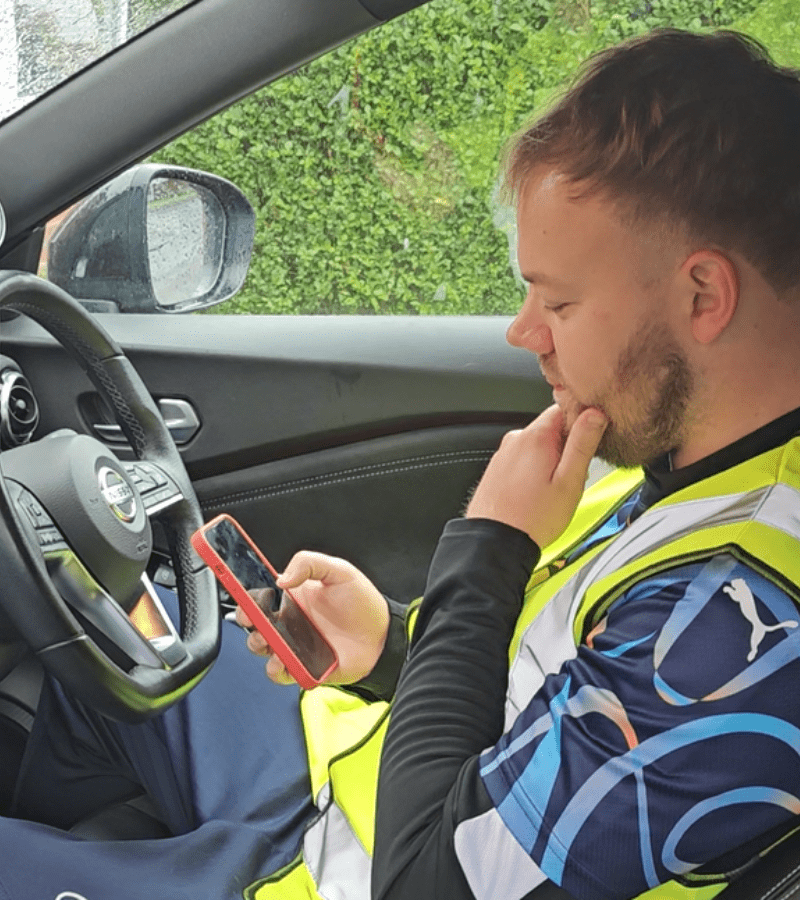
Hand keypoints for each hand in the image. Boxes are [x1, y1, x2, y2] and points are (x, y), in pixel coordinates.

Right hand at [235, 551, 389, 686]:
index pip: (261, 593)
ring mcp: (294, 645)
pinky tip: (285, 660)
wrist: (383, 636)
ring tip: (270, 639)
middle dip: (246, 620)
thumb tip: (281, 578)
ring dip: (259, 644)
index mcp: (293, 596)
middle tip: (252, 617)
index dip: (246, 592)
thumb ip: (310, 564)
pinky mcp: (302, 667)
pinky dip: (277, 668)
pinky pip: (280, 672)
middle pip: (254, 622)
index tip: (237, 587)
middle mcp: (289, 621)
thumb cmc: (362, 603)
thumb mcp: (340, 571)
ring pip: (262, 648)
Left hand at [466, 404, 607, 547]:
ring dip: (549, 461)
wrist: (494, 543)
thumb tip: (595, 414)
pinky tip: (536, 494)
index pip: (564, 408)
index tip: (587, 443)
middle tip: (572, 476)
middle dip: (566, 447)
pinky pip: (522, 460)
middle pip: (550, 428)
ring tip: (552, 490)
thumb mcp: (569, 482)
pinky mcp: (496, 469)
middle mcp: (515, 440)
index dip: (581, 422)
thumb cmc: (532, 519)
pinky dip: (533, 472)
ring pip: (536, 446)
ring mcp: (503, 454)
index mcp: (535, 437)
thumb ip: (582, 444)